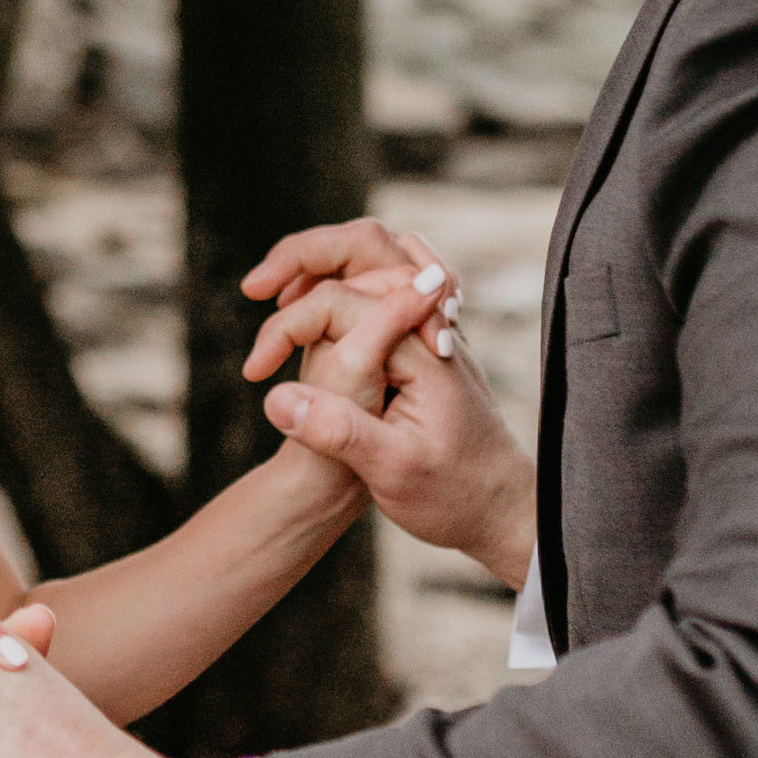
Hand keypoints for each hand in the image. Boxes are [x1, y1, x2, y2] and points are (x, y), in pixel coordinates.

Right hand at [244, 217, 535, 582]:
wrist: (502, 508)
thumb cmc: (452, 495)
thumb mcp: (392, 471)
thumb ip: (337, 430)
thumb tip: (276, 399)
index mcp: (423, 350)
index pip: (344, 301)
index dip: (289, 325)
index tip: (255, 370)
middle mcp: (434, 324)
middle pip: (367, 249)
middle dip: (304, 258)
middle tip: (256, 288)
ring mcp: (434, 326)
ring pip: (383, 256)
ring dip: (328, 262)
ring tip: (283, 292)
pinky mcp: (429, 339)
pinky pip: (389, 283)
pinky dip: (348, 282)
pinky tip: (319, 317)